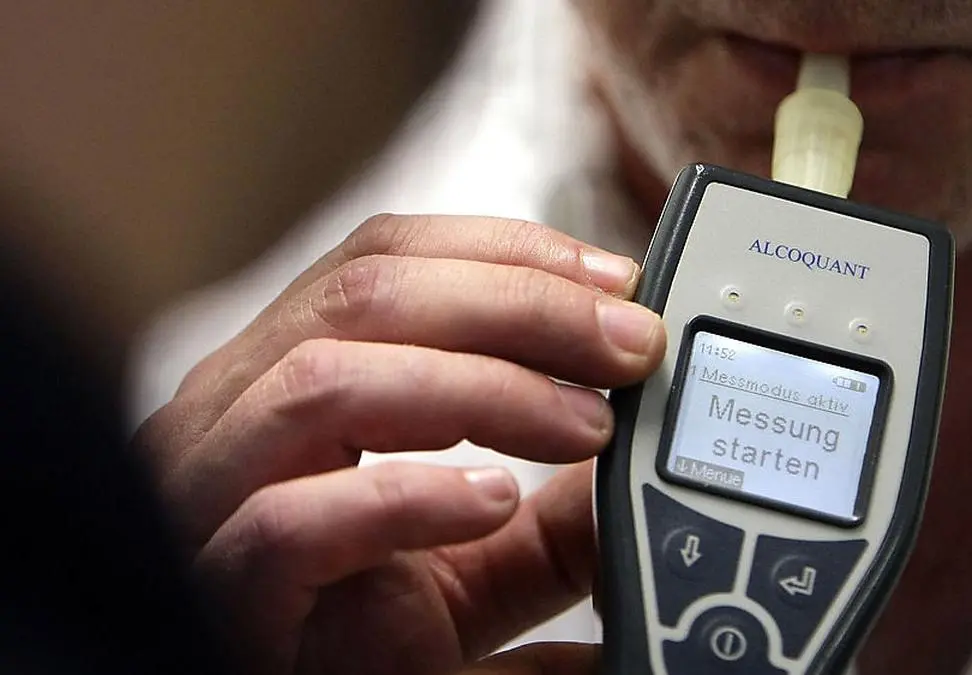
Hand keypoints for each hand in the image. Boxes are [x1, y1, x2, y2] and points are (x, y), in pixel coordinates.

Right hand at [133, 215, 665, 674]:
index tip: (617, 285)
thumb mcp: (486, 561)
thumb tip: (651, 454)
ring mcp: (211, 491)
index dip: (510, 254)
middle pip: (369, 293)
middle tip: (629, 346)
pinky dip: (408, 496)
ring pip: (329, 378)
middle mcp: (236, 411)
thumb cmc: (360, 639)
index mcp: (290, 374)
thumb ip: (560, 513)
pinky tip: (492, 503)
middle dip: (521, 305)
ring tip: (583, 427)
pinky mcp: (218, 583)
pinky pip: (294, 517)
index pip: (388, 260)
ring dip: (482, 386)